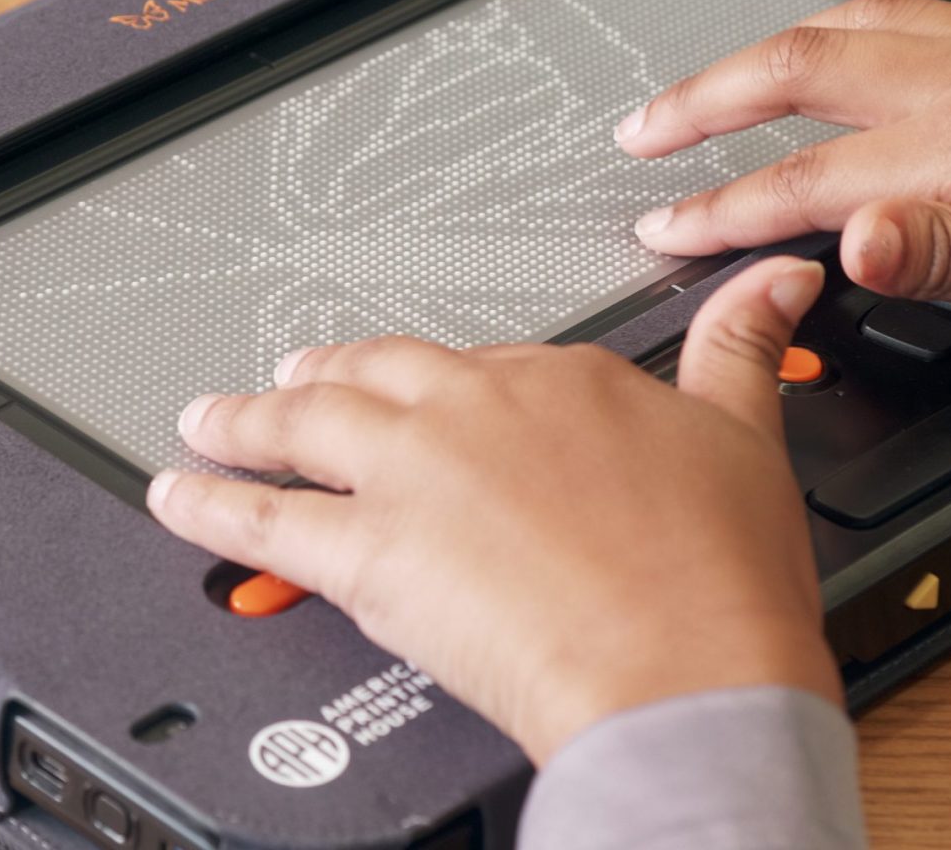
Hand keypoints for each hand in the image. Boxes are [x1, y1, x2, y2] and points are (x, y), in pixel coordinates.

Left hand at [148, 257, 839, 764]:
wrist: (684, 672)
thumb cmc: (717, 576)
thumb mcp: (744, 434)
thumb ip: (741, 346)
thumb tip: (772, 280)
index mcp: (555, 379)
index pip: (478, 364)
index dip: (442, 383)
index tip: (428, 388)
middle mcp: (470, 409)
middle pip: (370, 377)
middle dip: (324, 378)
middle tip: (293, 378)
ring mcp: (412, 475)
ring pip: (302, 429)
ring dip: (246, 420)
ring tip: (209, 418)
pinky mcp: (367, 553)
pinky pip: (264, 518)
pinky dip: (210, 503)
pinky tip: (177, 493)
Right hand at [618, 0, 950, 345]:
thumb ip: (944, 255)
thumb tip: (839, 243)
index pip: (803, 179)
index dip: (718, 209)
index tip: (660, 228)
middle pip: (798, 69)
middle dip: (701, 99)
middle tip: (640, 128)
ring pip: (848, 24)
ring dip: (760, 54)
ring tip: (709, 84)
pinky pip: (906, 9)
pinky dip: (838, 27)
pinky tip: (842, 43)